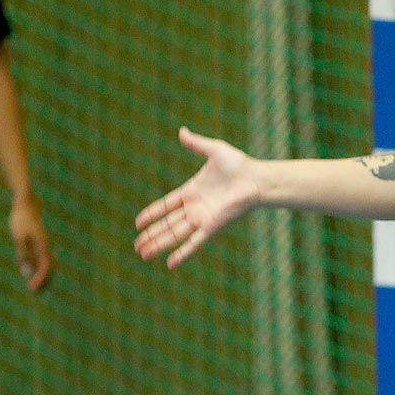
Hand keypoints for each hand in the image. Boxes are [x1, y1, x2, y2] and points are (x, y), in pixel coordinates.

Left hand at [9, 195, 52, 291]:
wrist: (25, 204)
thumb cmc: (20, 219)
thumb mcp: (19, 237)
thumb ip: (22, 254)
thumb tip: (24, 270)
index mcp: (42, 245)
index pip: (45, 267)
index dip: (40, 279)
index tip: (33, 288)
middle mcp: (45, 246)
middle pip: (48, 267)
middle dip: (42, 280)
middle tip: (34, 291)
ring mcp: (42, 244)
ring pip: (45, 263)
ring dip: (40, 274)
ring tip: (32, 284)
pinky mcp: (37, 241)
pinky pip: (39, 258)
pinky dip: (35, 267)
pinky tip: (27, 271)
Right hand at [134, 129, 263, 268]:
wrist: (257, 178)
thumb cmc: (240, 165)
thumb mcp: (214, 150)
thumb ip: (196, 144)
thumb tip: (182, 131)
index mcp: (192, 191)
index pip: (166, 205)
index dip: (152, 214)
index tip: (138, 223)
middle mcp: (195, 208)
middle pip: (167, 225)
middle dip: (152, 235)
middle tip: (137, 246)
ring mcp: (202, 219)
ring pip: (175, 235)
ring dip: (159, 245)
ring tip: (143, 254)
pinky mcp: (212, 226)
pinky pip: (194, 243)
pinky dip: (182, 253)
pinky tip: (170, 264)